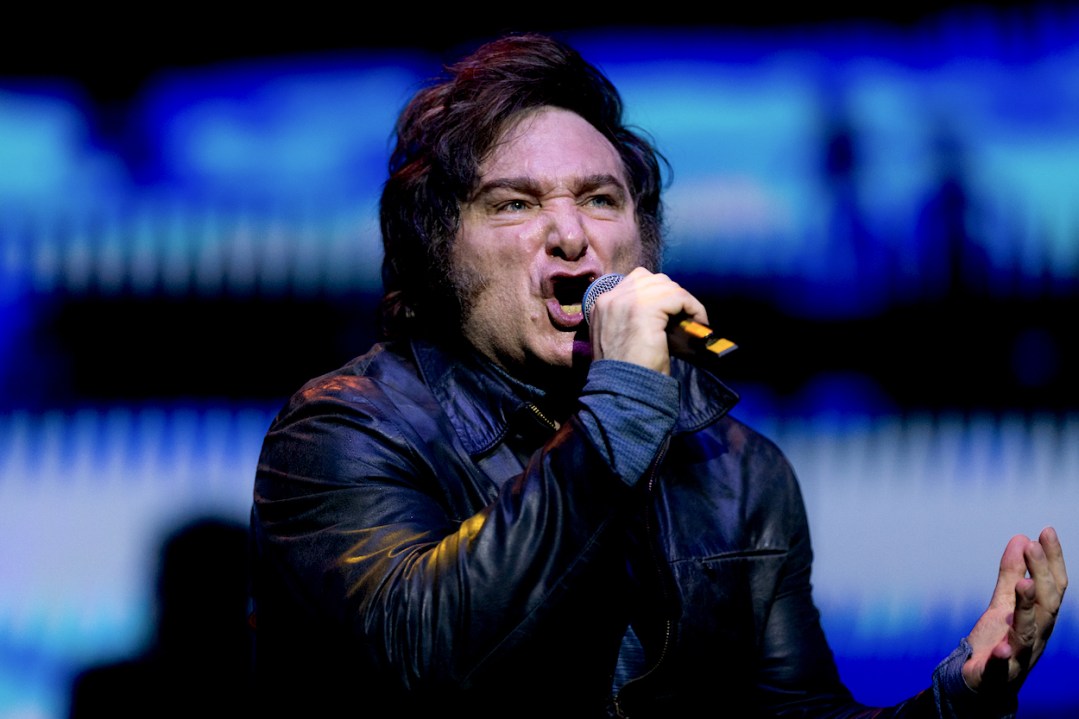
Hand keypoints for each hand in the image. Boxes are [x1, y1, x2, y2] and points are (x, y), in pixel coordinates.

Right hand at [587, 268, 708, 374]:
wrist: (621, 390)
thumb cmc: (623, 373)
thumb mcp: (616, 339)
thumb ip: (627, 320)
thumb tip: (659, 313)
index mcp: (601, 305)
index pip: (634, 283)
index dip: (657, 295)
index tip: (670, 313)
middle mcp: (610, 298)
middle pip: (651, 279)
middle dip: (671, 295)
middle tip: (682, 317)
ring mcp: (626, 300)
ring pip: (667, 286)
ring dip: (683, 302)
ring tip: (692, 320)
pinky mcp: (645, 308)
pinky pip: (679, 297)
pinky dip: (693, 308)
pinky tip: (698, 322)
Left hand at [962, 526, 1066, 694]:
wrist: (981, 683)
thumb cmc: (998, 641)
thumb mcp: (1003, 603)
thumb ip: (1011, 574)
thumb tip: (1021, 539)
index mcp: (1039, 618)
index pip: (1053, 587)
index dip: (1052, 560)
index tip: (1046, 531)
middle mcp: (1035, 636)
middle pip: (1045, 605)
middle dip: (1042, 575)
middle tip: (1032, 546)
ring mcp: (1018, 655)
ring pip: (1028, 632)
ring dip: (1027, 607)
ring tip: (1024, 584)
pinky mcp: (997, 674)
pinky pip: (1002, 667)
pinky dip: (1003, 658)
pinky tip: (1000, 649)